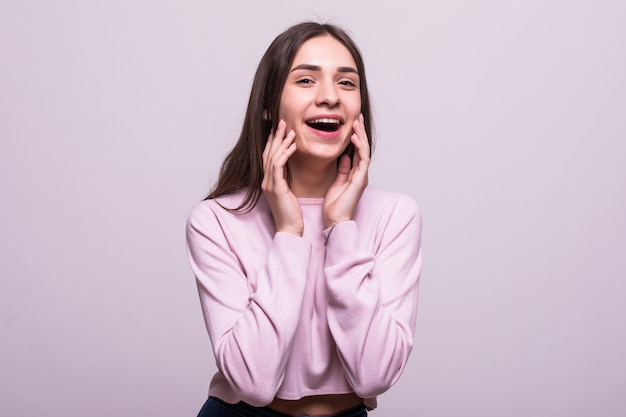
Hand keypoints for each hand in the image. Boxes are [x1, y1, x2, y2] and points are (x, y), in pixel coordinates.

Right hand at [261, 119, 303, 235]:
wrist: (290, 230)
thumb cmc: (292, 213)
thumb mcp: (288, 192)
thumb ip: (286, 179)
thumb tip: (290, 168)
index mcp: (268, 181)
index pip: (268, 156)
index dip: (273, 141)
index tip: (279, 129)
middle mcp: (265, 181)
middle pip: (267, 152)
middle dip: (275, 136)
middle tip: (282, 121)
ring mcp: (269, 184)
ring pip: (272, 156)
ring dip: (281, 141)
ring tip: (289, 129)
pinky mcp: (275, 188)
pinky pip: (278, 166)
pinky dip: (285, 154)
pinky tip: (293, 146)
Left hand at [323, 114, 369, 227]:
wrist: (335, 221)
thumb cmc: (334, 206)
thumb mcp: (337, 183)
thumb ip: (342, 169)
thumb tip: (344, 156)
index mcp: (354, 174)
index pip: (356, 151)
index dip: (355, 137)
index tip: (352, 124)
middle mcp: (360, 174)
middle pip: (362, 148)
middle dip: (360, 132)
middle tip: (358, 117)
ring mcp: (362, 176)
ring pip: (364, 151)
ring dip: (361, 135)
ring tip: (357, 122)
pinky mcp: (360, 180)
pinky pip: (362, 160)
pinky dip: (359, 147)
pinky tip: (354, 137)